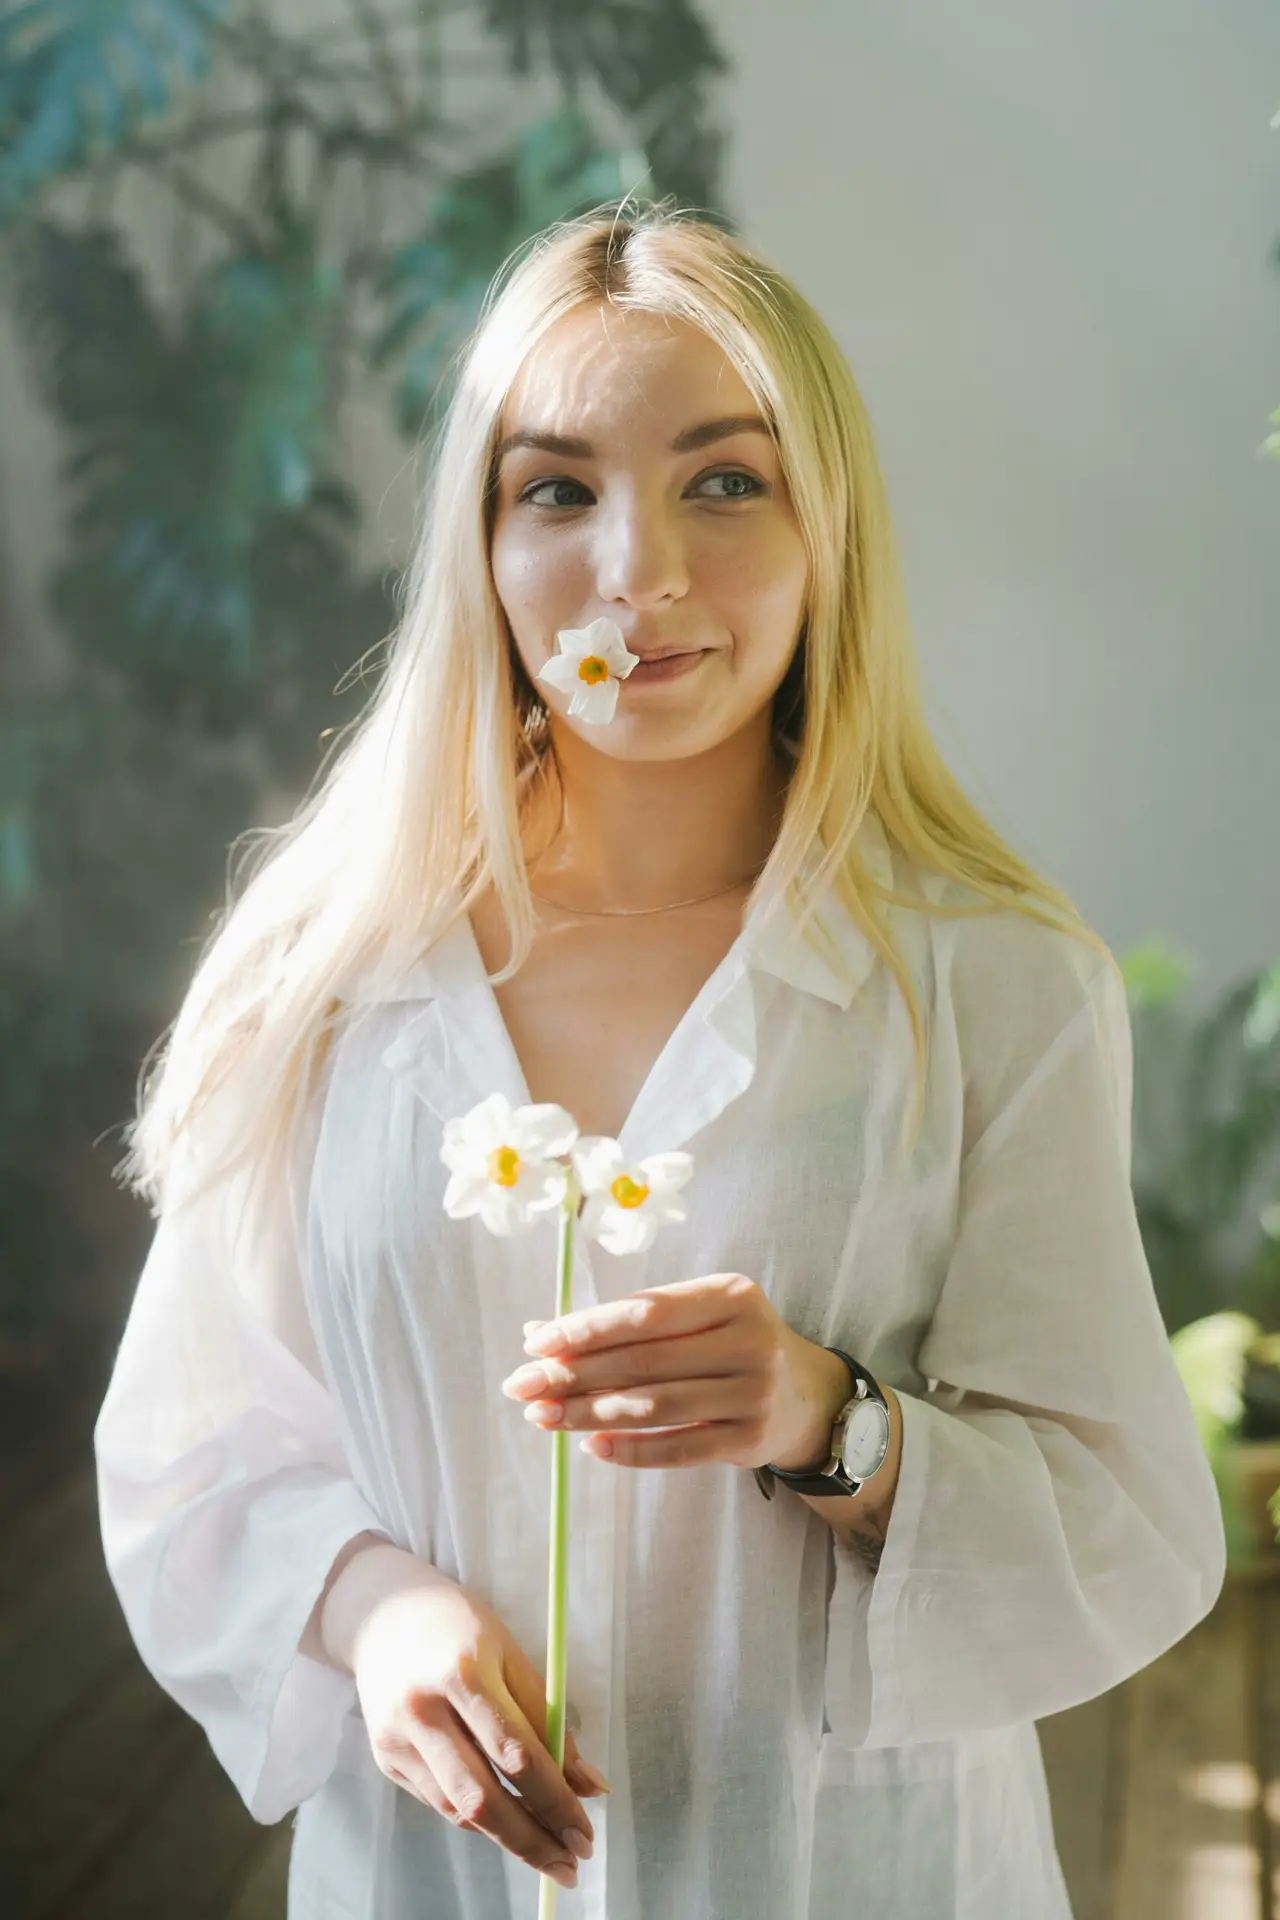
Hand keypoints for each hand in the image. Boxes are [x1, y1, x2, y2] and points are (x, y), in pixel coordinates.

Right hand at [337, 1546, 605, 1889]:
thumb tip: (588, 1785)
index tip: (585, 1831)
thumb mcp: (510, 1654)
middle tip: (571, 1864)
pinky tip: (506, 1821)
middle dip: (532, 1840)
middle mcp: (424, 1710)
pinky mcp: (386, 1759)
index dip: (555, 1800)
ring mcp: (398, 1739)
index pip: (516, 1753)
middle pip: (483, 1797)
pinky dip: (477, 1817)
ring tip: (548, 1853)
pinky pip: (440, 1802)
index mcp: (463, 1672)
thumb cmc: (460, 1628)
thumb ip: (547, 1718)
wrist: (382, 1614)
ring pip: (459, 1810)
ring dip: (508, 1840)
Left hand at [500, 1273, 844, 1472]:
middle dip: (574, 1374)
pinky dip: (630, 1449)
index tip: (536, 1343)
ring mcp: (754, 1393)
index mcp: (731, 1294)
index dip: (587, 1328)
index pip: (646, 1312)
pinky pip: (678, 1449)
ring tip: (543, 1416)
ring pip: (655, 1407)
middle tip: (522, 1385)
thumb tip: (538, 1334)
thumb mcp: (694, 1317)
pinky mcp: (749, 1440)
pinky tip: (591, 1445)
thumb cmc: (730, 1344)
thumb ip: (625, 1323)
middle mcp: (749, 1340)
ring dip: (589, 1413)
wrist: (806, 1395)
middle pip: (644, 1361)